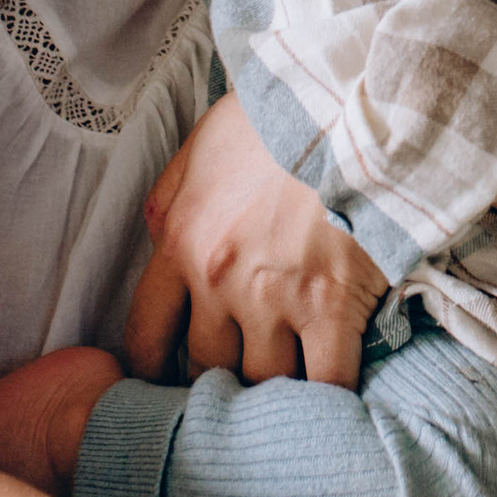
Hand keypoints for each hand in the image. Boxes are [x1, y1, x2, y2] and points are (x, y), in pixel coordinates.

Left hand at [122, 92, 388, 387]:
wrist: (348, 96)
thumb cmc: (280, 116)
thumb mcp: (201, 150)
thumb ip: (172, 205)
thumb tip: (164, 246)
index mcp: (179, 240)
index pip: (147, 336)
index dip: (159, 370)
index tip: (176, 380)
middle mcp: (217, 278)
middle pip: (209, 366)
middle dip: (228, 377)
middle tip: (250, 378)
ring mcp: (275, 295)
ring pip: (266, 380)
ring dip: (281, 387)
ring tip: (298, 390)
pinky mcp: (332, 302)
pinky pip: (326, 380)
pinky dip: (330, 397)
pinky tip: (336, 401)